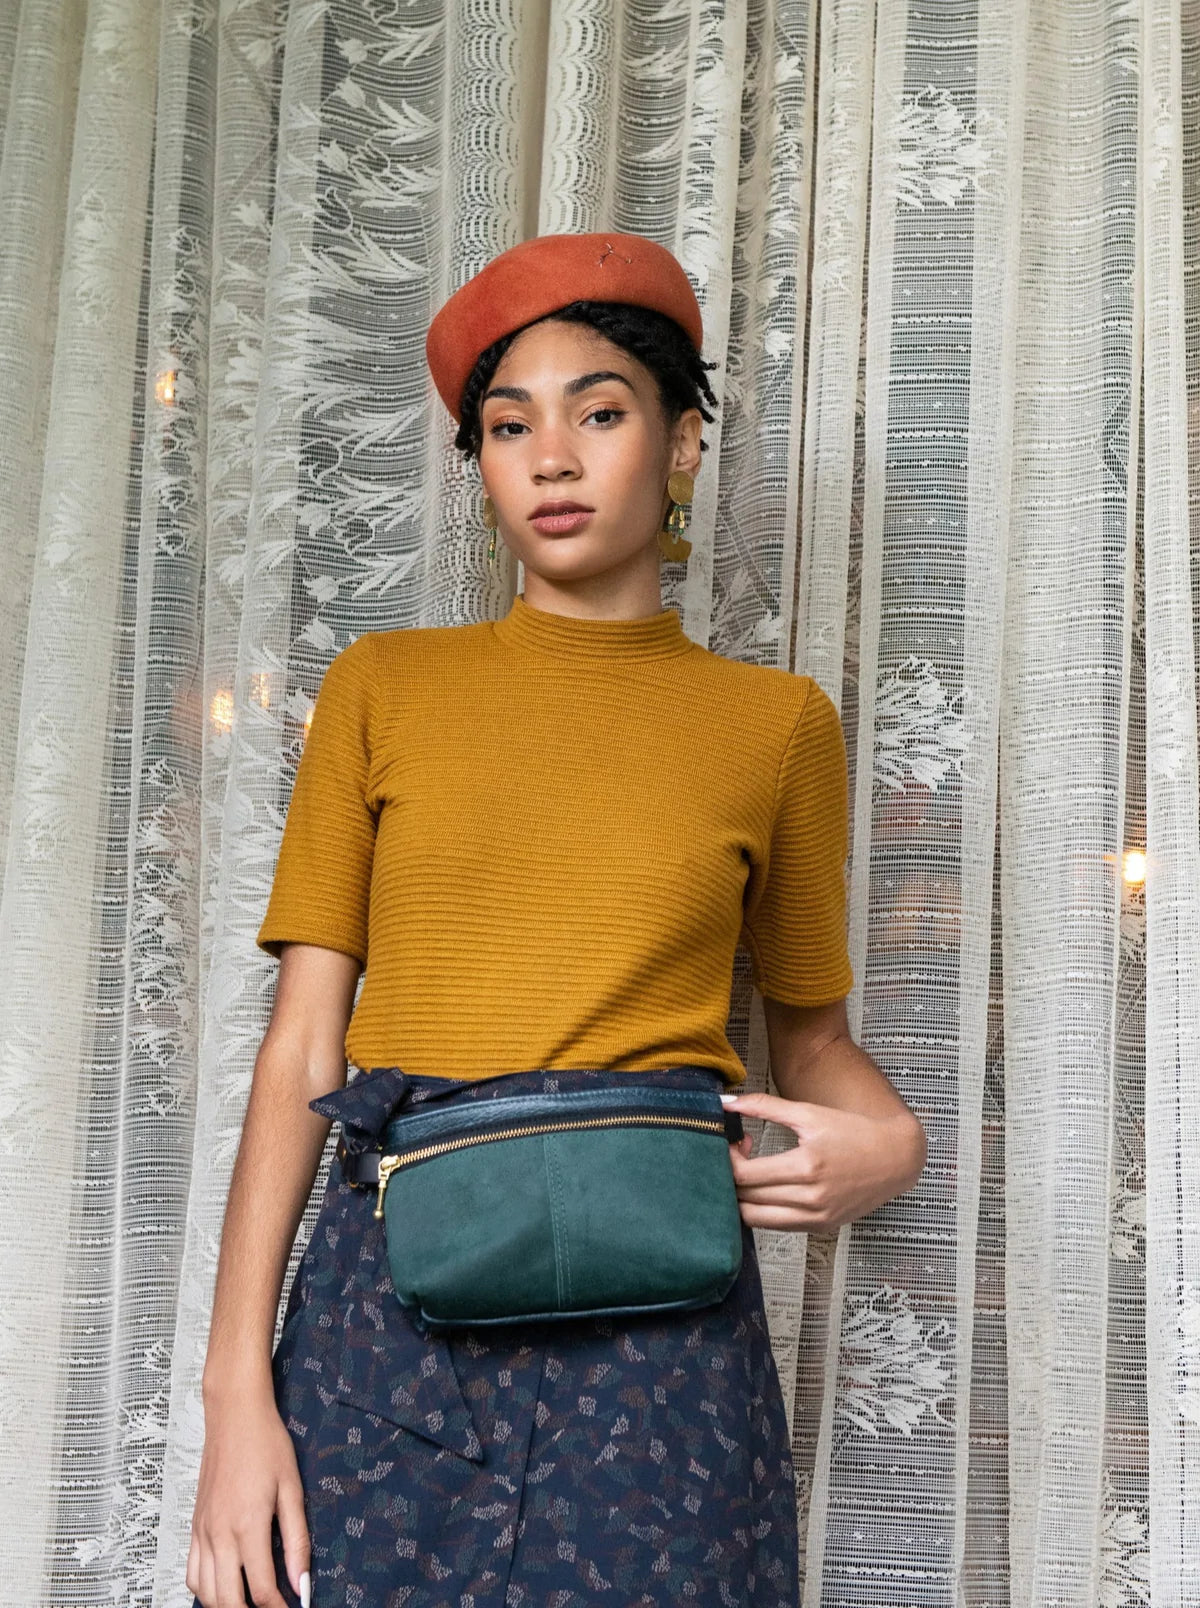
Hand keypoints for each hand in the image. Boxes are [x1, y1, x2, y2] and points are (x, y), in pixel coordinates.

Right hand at [187, 1380, 309, 1607]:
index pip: (260, 1589)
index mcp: (247, 1526)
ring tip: (249, 1602)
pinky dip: (205, 1590)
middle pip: (228, 1601)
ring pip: (205, 1593)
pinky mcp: (194, 1526)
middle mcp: (219, 1534)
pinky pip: (191, 1573)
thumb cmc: (267, 1445)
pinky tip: (224, 1586)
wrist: (234, 1416)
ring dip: (226, 1605)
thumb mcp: (292, 1488)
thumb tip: (302, 1583)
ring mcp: (202, 1532)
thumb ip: (297, 1540)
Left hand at [722, 1091, 924, 1231]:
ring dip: (742, 1197)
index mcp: (807, 1166)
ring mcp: (816, 1217)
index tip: (732, 1143)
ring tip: (752, 1173)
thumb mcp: (809, 1113)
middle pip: (747, 1198)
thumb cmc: (854, 1132)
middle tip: (739, 1155)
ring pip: (756, 1219)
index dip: (728, 1159)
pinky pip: (776, 1226)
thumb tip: (726, 1102)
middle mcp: (812, 1198)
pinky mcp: (820, 1227)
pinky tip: (768, 1188)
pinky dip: (762, 1210)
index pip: (746, 1175)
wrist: (895, 1158)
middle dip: (732, 1176)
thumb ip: (764, 1106)